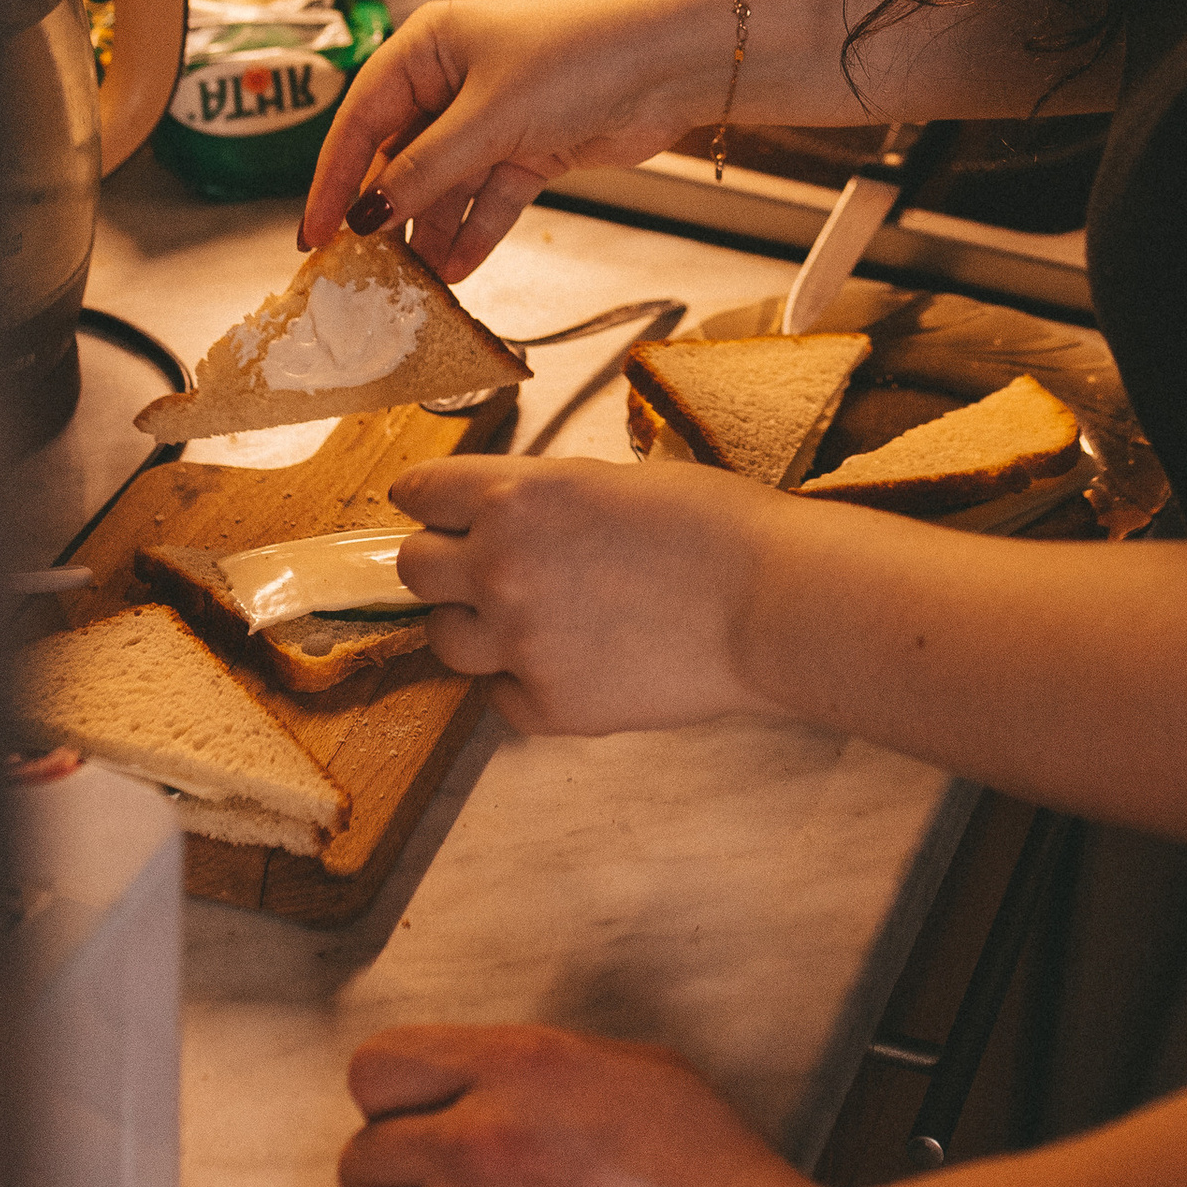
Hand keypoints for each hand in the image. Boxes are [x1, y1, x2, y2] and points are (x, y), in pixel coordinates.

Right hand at [300, 0, 732, 280]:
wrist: (671, 63)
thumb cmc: (577, 59)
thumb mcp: (488, 118)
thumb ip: (424, 171)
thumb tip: (365, 217)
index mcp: (428, 47)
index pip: (361, 119)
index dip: (333, 179)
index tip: (314, 235)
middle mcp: (453, 78)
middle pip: (400, 156)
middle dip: (386, 214)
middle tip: (360, 272)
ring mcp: (493, 116)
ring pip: (445, 185)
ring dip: (432, 233)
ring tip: (412, 286)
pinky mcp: (530, 147)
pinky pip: (488, 198)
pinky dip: (475, 232)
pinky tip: (457, 272)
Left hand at [388, 448, 780, 733]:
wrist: (771, 602)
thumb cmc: (713, 526)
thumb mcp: (610, 480)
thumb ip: (541, 500)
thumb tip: (501, 518)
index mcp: (516, 498)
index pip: (422, 492)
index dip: (431, 500)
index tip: (437, 510)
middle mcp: (500, 568)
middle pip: (415, 568)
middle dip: (444, 563)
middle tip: (484, 567)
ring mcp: (520, 643)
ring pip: (444, 639)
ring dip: (475, 625)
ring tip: (530, 618)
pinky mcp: (549, 706)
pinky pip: (500, 697)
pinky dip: (525, 682)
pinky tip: (573, 661)